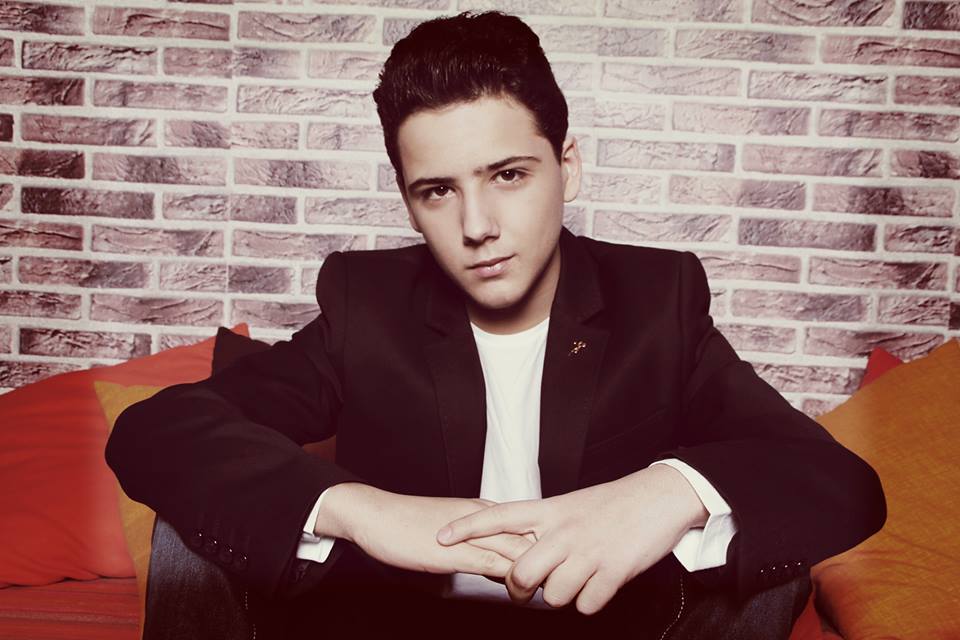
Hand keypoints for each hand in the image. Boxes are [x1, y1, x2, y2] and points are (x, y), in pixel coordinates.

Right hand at [323, 483, 535, 578]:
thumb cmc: (406, 524)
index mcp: (483, 512)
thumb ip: (477, 548)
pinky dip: (511, 577)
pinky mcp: (455, 551)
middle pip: (530, 537)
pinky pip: (492, 563)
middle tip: (561, 579)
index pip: (527, 527)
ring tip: (546, 589)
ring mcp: (470, 533)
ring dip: (535, 570)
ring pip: (517, 550)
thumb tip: (500, 569)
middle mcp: (482, 517)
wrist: (373, 514)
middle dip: (549, 559)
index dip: (545, 548)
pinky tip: (517, 591)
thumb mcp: (451, 536)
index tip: (556, 566)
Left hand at [435, 465, 707, 613]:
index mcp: (551, 510)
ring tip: (575, 581)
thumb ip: (544, 526)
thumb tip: (518, 551)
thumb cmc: (612, 503)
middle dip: (518, 591)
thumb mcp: (571, 506)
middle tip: (524, 592)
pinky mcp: (613, 570)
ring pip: (553, 595)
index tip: (441, 537)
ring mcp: (588, 551)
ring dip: (561, 596)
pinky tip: (598, 586)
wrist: (659, 497)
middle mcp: (564, 530)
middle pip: (521, 573)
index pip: (499, 516)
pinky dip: (590, 601)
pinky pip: (586, 605)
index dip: (468, 528)